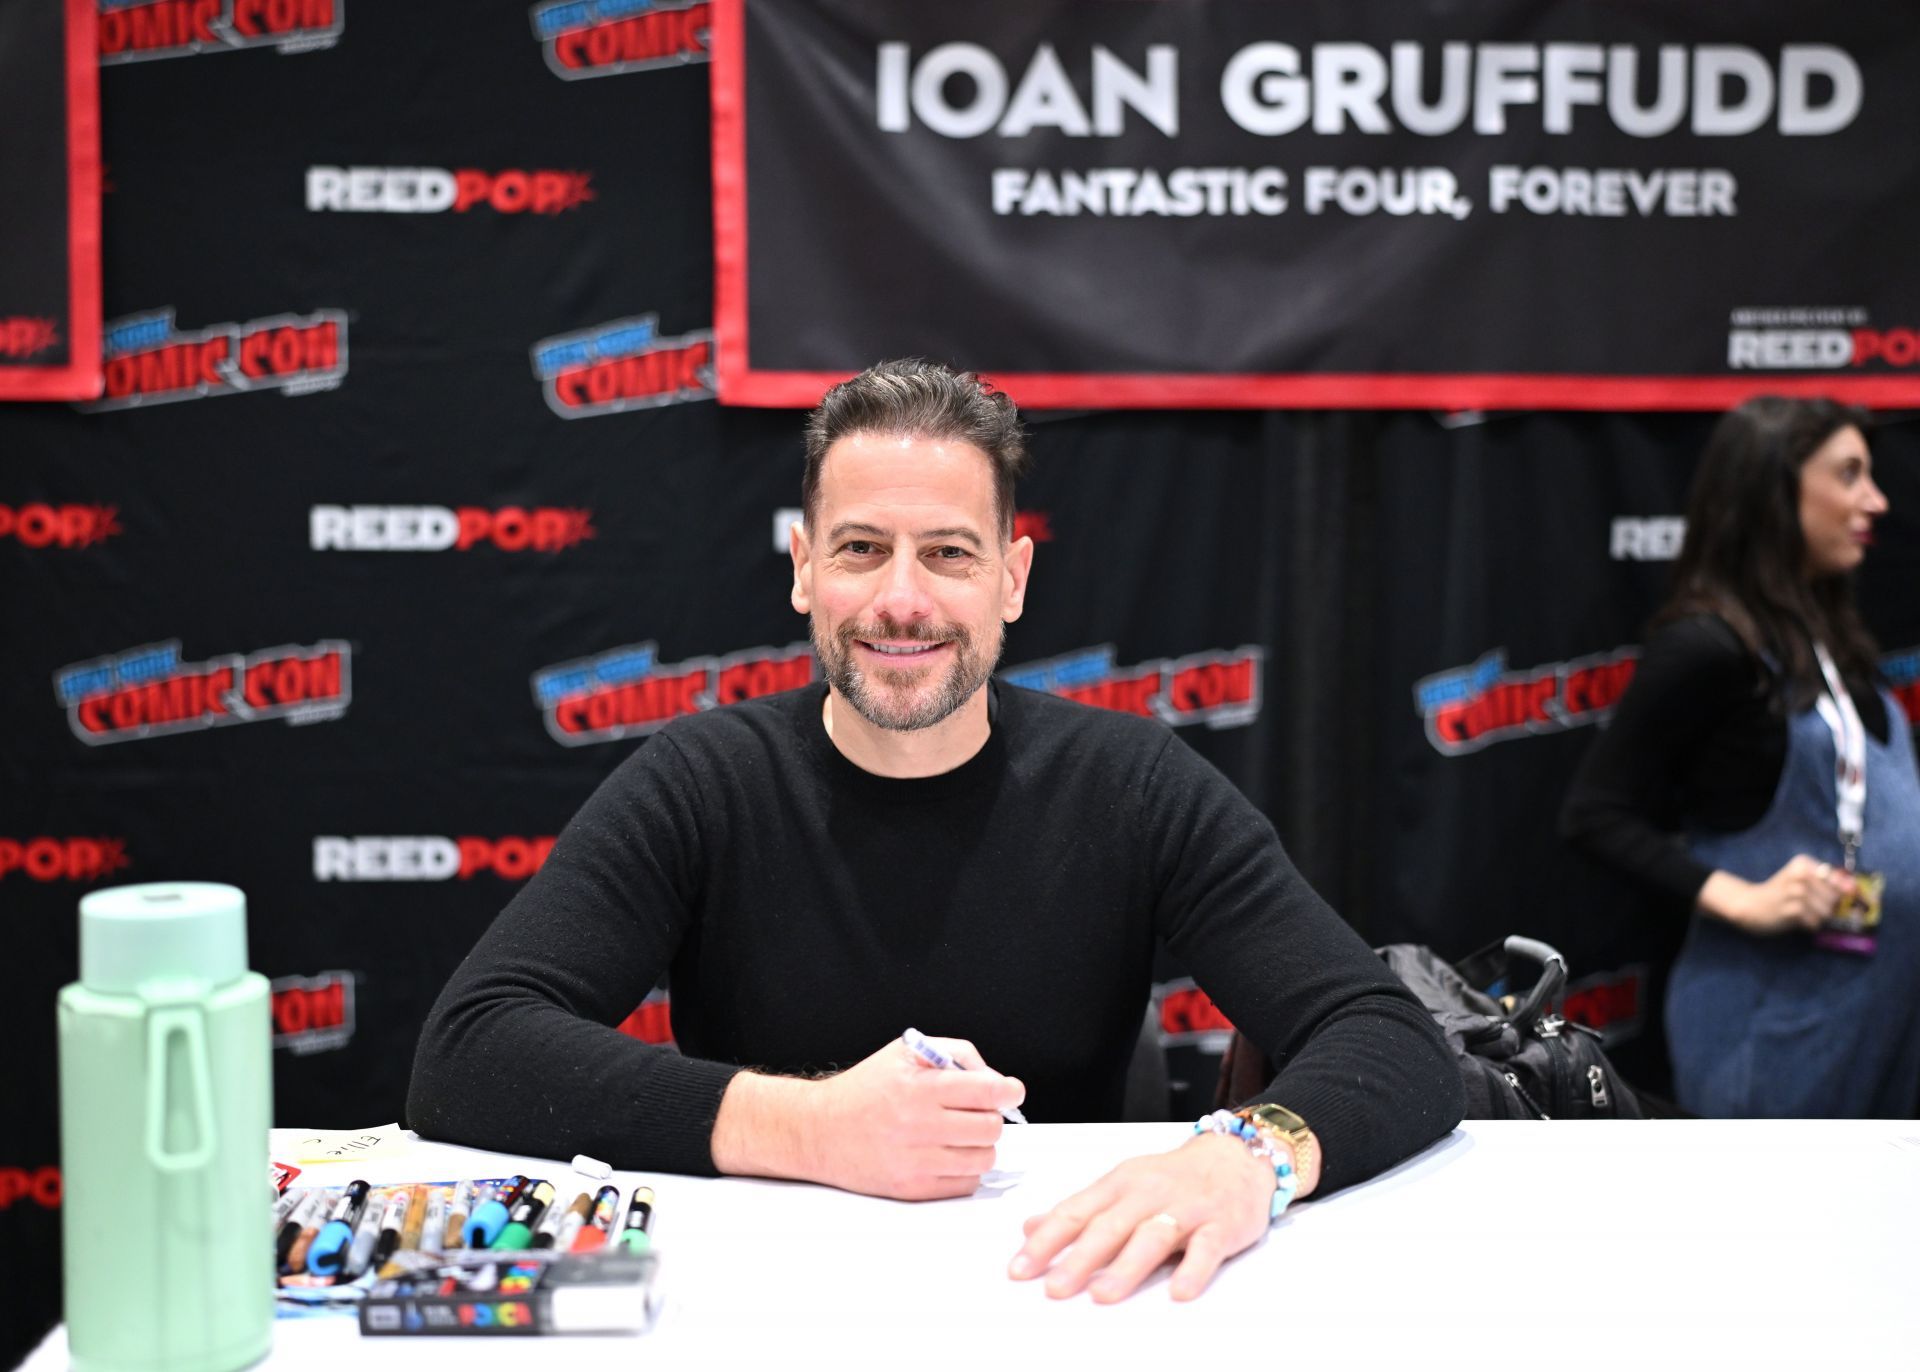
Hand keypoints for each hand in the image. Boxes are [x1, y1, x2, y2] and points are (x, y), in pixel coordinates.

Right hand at [711, 1034, 1023, 1200]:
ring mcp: (914, 1160)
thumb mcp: (906, 1052)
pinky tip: (947, 1155)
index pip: (985, 1091)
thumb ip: (955, 1054)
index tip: (1012, 1092)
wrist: (820, 1130)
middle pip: (990, 1128)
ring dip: (980, 1146)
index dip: (1008, 1091)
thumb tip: (994, 1080)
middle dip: (990, 1117)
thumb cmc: (865, 1089)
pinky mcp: (911, 1189)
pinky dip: (965, 1170)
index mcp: (918, 1086)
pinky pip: (964, 1184)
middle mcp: (917, 1124)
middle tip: (976, 1113)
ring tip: (961, 1135)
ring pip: (983, 1159)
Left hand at [1008, 1131, 1277, 1302]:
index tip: (1020, 1268)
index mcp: (1119, 1184)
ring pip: (1152, 1236)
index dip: (1046, 1241)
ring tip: (1103, 1294)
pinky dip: (1193, 1269)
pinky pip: (1206, 1248)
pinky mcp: (1220, 1224)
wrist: (1235, 1156)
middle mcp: (1148, 1193)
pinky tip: (1180, 1291)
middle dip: (1078, 1259)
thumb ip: (1079, 1209)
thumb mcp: (1121, 1185)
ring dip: (1126, 1266)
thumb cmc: (1172, 1177)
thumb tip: (1031, 1228)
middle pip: (1108, 1226)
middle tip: (1053, 1288)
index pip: (1075, 1212)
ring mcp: (1185, 1208)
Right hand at [1701, 857, 1853, 934]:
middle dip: (1827, 907)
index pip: (1838, 879)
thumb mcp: (1800, 880)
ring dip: (1817, 917)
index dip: (1841, 892)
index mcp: (1803, 863)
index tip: (1837, 898)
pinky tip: (1797, 920)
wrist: (1750, 905)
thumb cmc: (1781, 893)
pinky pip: (1815, 922)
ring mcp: (1795, 893)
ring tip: (1802, 913)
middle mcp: (1800, 875)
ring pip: (1827, 912)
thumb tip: (1853, 887)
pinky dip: (1809, 925)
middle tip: (1809, 906)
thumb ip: (1827, 881)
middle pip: (1835, 898)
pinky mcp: (1792, 911)